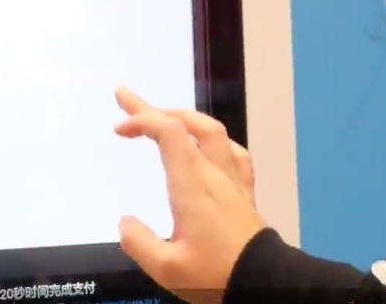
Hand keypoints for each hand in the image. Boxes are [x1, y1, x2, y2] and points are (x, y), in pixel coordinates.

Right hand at [112, 87, 267, 302]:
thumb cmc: (216, 276)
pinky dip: (216, 141)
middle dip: (155, 108)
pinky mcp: (245, 195)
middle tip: (127, 100)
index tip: (120, 129)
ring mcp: (233, 182)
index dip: (142, 120)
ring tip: (165, 116)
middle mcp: (214, 175)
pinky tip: (210, 146)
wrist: (265, 285)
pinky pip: (235, 154)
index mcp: (192, 186)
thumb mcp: (167, 268)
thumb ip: (139, 243)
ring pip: (213, 132)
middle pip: (188, 123)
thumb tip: (125, 222)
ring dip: (185, 118)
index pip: (169, 132)